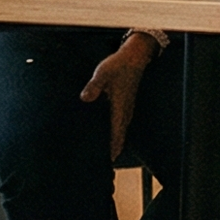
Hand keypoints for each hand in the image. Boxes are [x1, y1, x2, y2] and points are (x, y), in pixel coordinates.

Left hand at [80, 33, 159, 160]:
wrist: (134, 57)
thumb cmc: (119, 65)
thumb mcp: (103, 74)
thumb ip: (94, 87)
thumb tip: (85, 98)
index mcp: (120, 108)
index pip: (116, 134)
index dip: (112, 148)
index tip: (108, 161)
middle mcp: (125, 111)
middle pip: (119, 136)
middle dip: (113, 149)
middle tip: (105, 162)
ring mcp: (126, 108)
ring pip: (121, 131)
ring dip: (115, 142)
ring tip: (107, 153)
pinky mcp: (125, 104)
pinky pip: (121, 123)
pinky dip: (116, 132)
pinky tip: (109, 133)